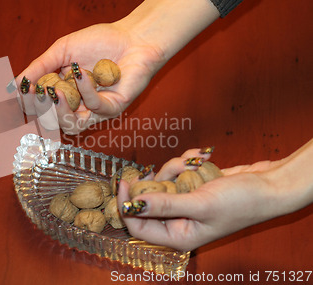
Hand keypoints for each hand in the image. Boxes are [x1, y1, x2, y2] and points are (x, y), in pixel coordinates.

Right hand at [16, 0, 219, 133]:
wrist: (133, 36)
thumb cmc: (101, 41)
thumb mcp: (62, 50)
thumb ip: (39, 67)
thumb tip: (16, 84)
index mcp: (66, 93)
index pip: (43, 109)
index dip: (31, 104)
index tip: (24, 90)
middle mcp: (80, 105)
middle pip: (53, 122)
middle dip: (43, 109)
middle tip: (41, 91)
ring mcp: (96, 110)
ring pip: (72, 126)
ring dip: (61, 110)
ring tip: (56, 91)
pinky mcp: (114, 108)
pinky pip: (95, 108)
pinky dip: (85, 91)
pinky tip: (81, 73)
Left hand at [116, 141, 312, 250]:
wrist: (271, 185)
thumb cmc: (242, 201)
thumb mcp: (200, 203)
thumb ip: (164, 205)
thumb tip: (133, 204)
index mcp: (178, 236)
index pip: (137, 226)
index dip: (126, 204)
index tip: (124, 180)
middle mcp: (179, 222)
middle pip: (149, 198)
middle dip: (162, 177)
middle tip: (177, 168)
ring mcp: (185, 202)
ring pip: (163, 180)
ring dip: (178, 166)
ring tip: (198, 163)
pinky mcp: (192, 187)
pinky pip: (178, 171)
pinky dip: (188, 161)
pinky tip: (204, 159)